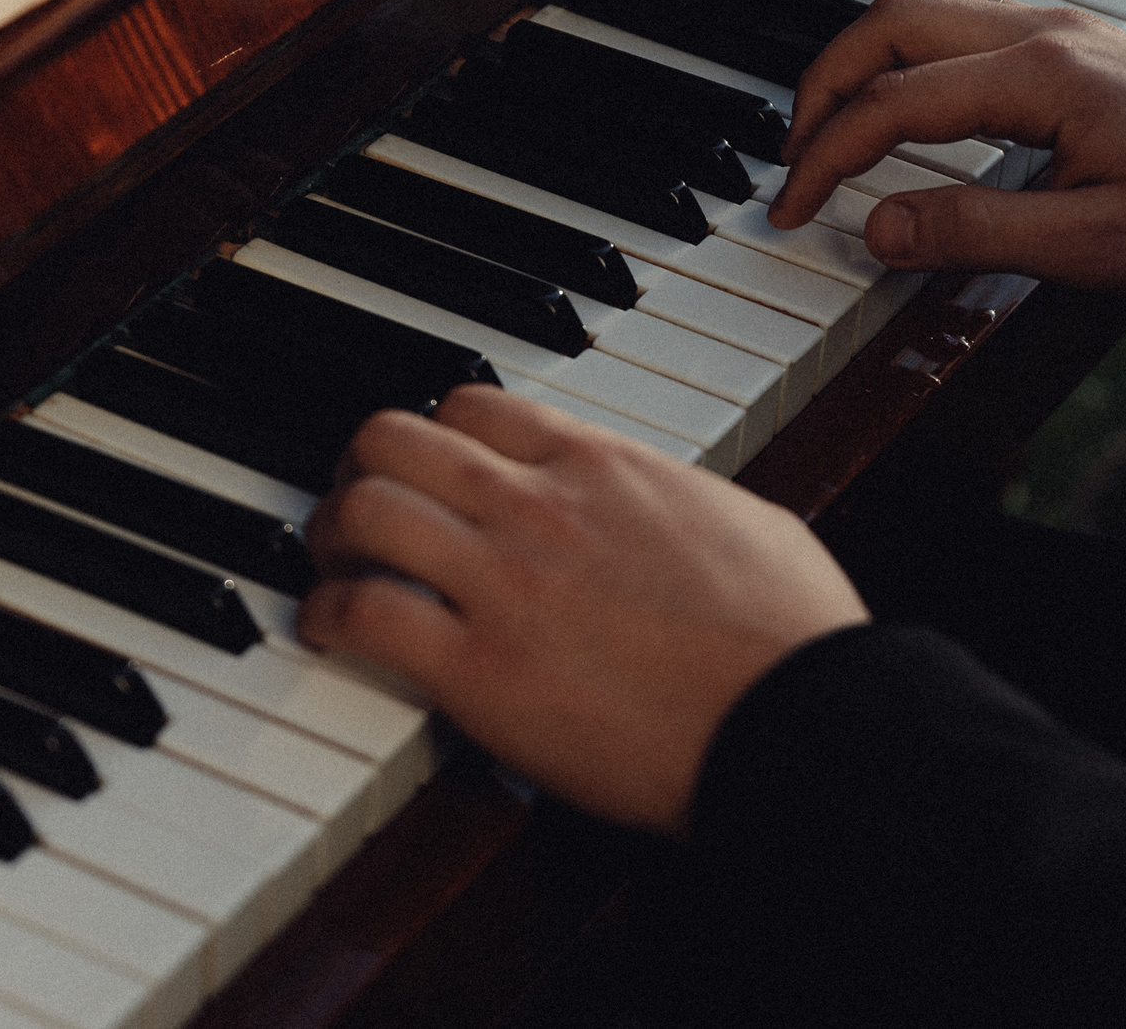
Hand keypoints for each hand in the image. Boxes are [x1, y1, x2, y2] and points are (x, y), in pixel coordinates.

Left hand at [298, 385, 867, 832]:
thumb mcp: (745, 524)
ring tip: (329, 565)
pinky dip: (327, 614)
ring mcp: (505, 582)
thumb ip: (682, 502)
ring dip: (329, 533)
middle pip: (395, 437)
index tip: (423, 466)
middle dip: (359, 467)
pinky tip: (328, 631)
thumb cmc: (793, 639)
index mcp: (604, 465)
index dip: (430, 433)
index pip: (472, 403)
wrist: (798, 723)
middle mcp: (540, 505)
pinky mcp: (479, 670)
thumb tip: (680, 508)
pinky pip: (364, 612)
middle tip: (353, 505)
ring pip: (364, 508)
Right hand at [765, 0, 1125, 308]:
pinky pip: (961, 24)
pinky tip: (900, 106)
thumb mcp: (1095, 250)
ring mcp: (1061, 28)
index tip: (792, 210)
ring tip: (829, 132)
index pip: (895, 102)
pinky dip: (906, 56)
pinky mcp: (1074, 44)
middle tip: (789, 159)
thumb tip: (878, 229)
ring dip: (860, 62)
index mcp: (1045, 77)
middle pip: (889, 22)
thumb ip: (977, 235)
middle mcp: (1045, 31)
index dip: (828, 156)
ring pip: (921, 10)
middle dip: (821, 87)